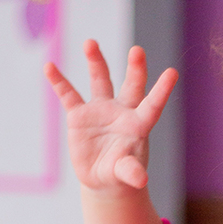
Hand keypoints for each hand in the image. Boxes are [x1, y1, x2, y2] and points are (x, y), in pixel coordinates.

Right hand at [45, 41, 177, 194]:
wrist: (101, 178)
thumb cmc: (120, 174)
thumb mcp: (126, 175)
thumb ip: (132, 172)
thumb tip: (140, 179)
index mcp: (139, 125)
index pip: (153, 104)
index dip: (162, 90)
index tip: (173, 72)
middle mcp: (122, 111)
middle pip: (131, 85)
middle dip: (135, 68)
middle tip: (137, 50)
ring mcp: (100, 110)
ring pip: (100, 80)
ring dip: (96, 61)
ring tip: (90, 43)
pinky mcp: (79, 115)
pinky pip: (68, 95)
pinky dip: (59, 81)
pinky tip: (49, 67)